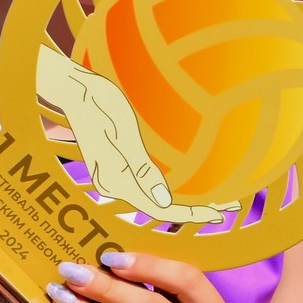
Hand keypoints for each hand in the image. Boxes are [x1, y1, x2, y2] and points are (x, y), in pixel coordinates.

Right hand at [37, 46, 238, 224]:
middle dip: (195, 210)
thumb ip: (140, 168)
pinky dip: (170, 188)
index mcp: (117, 180)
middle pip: (160, 207)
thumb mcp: (121, 131)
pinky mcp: (117, 165)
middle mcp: (116, 184)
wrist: (72, 88)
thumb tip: (162, 200)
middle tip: (230, 206)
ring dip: (185, 200)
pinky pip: (147, 184)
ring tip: (217, 198)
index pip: (160, 209)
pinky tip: (187, 182)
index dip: (190, 215)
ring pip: (156, 197)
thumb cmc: (97, 102)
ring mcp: (116, 176)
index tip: (220, 215)